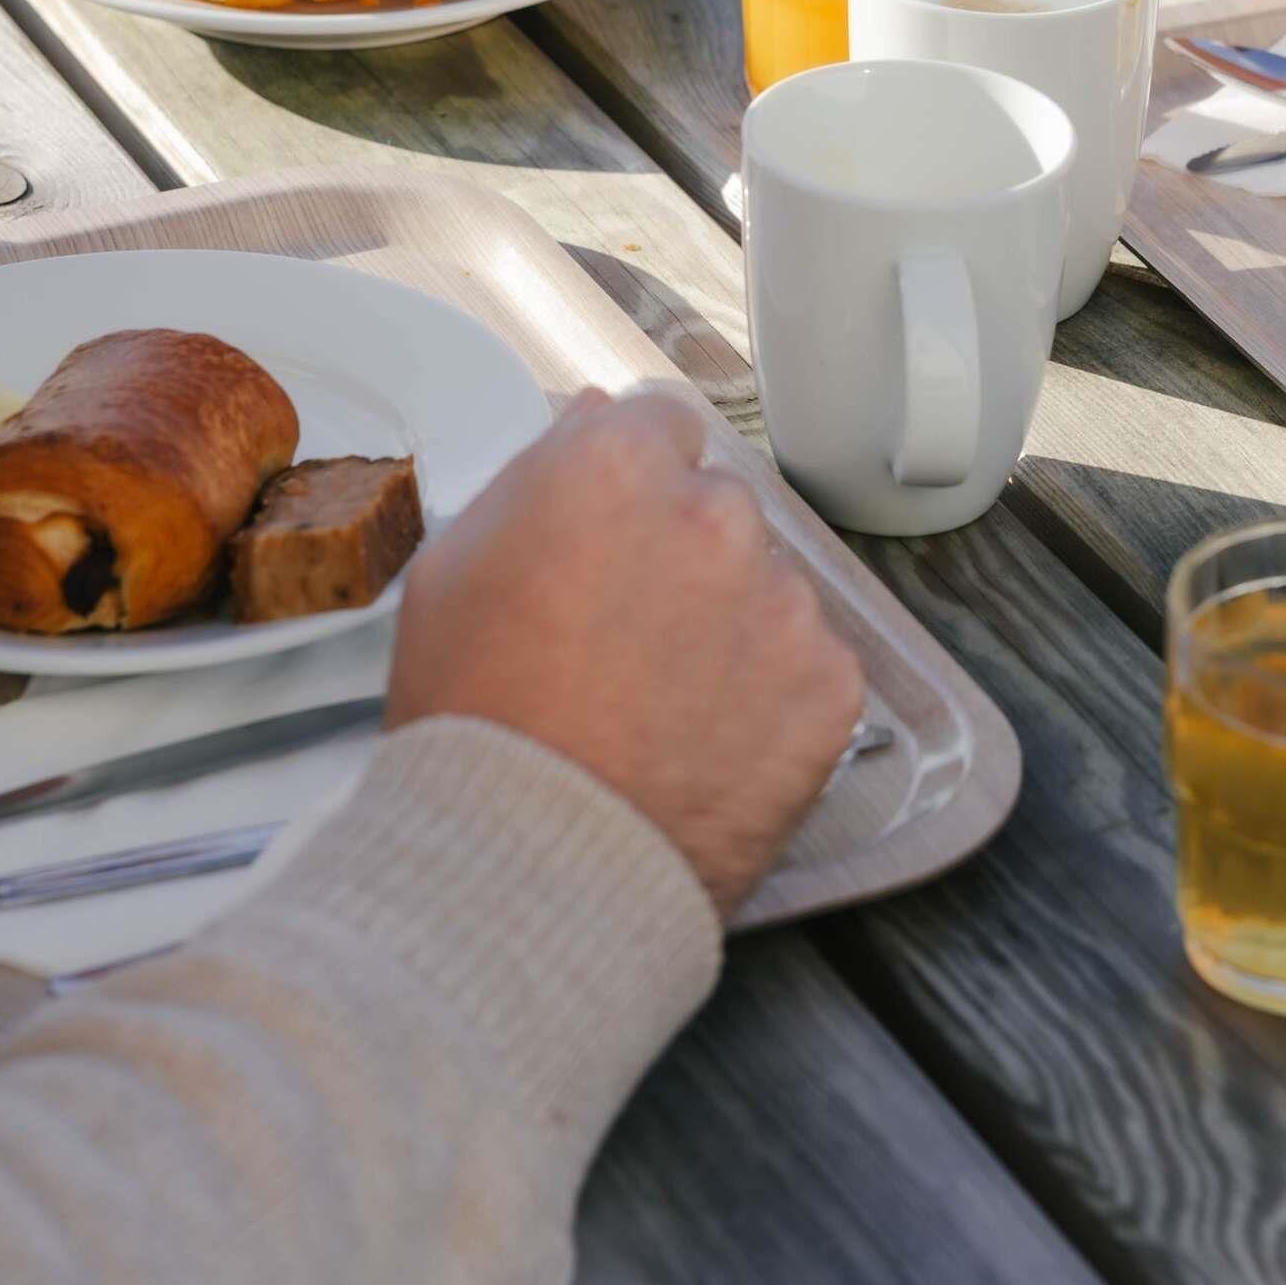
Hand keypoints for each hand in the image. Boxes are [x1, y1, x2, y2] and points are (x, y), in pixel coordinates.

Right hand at [382, 388, 864, 914]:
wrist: (529, 862)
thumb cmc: (474, 718)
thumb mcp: (454, 569)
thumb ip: (536, 478)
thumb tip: (597, 422)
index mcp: (617, 467)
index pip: (659, 422)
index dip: (632, 478)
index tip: (615, 531)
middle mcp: (716, 516)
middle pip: (716, 507)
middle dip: (681, 554)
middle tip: (627, 636)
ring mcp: (784, 602)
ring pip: (766, 587)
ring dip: (729, 625)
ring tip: (662, 706)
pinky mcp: (830, 685)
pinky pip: (808, 665)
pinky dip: (770, 697)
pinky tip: (706, 743)